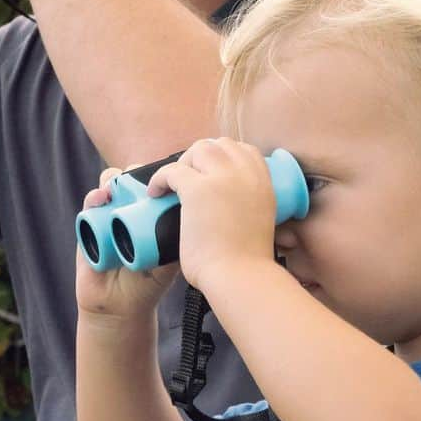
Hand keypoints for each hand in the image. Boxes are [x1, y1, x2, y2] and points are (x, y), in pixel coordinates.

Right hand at [75, 168, 180, 323]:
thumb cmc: (149, 282)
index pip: (154, 183)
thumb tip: (199, 220)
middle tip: (146, 183)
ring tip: (119, 188)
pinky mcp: (88, 225)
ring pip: (109, 184)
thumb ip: (180, 241)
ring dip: (113, 180)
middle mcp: (129, 208)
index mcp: (150, 213)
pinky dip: (93, 198)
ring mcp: (108, 215)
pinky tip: (100, 199)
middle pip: (131, 177)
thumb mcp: (171, 261)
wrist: (121, 306)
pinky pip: (89, 205)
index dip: (158, 176)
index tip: (165, 179)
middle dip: (136, 173)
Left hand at [144, 138, 277, 292]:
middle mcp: (247, 174)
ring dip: (185, 162)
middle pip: (221, 145)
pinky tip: (155, 193)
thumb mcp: (259, 221)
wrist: (241, 276)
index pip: (245, 150)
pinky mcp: (197, 190)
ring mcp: (223, 178)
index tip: (212, 172)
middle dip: (202, 156)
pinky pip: (172, 170)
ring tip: (175, 184)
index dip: (225, 157)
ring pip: (199, 149)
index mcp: (265, 182)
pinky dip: (160, 179)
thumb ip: (248, 205)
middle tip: (190, 178)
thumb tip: (229, 206)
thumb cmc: (248, 262)